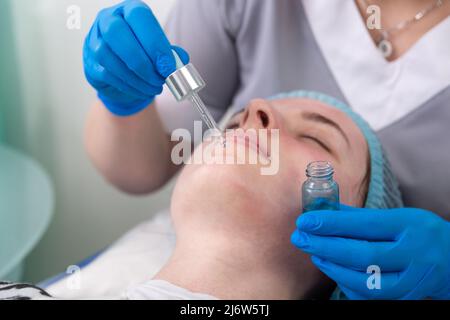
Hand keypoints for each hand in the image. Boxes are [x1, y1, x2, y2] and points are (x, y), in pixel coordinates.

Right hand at [83, 0, 188, 115]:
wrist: (122, 74)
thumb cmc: (142, 55)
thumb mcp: (159, 50)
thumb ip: (171, 53)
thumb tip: (180, 60)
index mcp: (128, 10)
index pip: (139, 16)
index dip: (154, 40)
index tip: (168, 64)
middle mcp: (107, 20)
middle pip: (116, 32)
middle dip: (142, 60)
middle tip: (160, 78)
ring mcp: (94, 41)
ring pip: (109, 57)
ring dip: (137, 77)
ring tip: (155, 87)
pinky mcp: (90, 64)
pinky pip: (107, 74)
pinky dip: (129, 85)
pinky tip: (143, 90)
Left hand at [291, 204, 449, 299]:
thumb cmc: (420, 233)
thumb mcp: (398, 217)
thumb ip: (361, 216)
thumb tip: (323, 209)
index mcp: (410, 226)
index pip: (365, 224)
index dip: (332, 223)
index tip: (305, 220)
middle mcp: (414, 254)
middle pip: (362, 254)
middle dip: (325, 246)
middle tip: (300, 237)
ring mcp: (412, 280)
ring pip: (366, 280)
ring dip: (333, 267)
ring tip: (314, 254)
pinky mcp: (407, 298)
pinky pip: (371, 296)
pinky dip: (348, 284)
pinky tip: (332, 270)